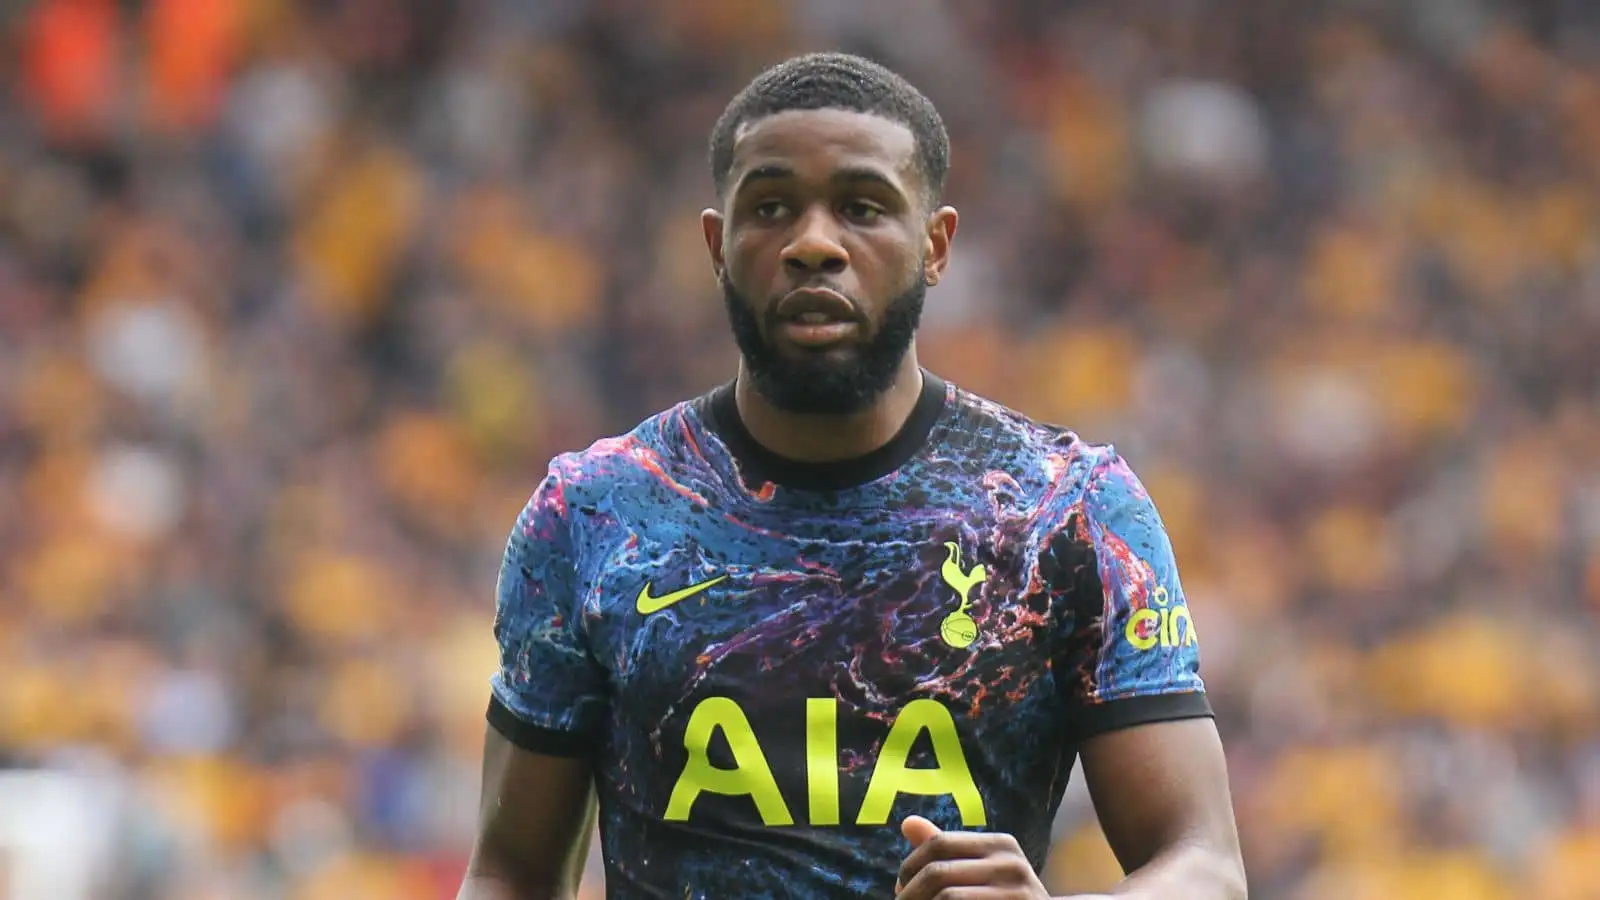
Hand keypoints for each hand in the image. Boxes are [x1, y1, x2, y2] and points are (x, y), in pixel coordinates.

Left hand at [894, 815, 1052, 899]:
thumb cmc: (1005, 899)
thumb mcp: (981, 870)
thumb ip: (947, 850)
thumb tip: (908, 823)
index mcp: (1002, 844)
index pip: (939, 844)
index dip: (909, 866)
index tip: (900, 886)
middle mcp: (1012, 864)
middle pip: (938, 872)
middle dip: (909, 893)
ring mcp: (1016, 893)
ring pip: (946, 897)